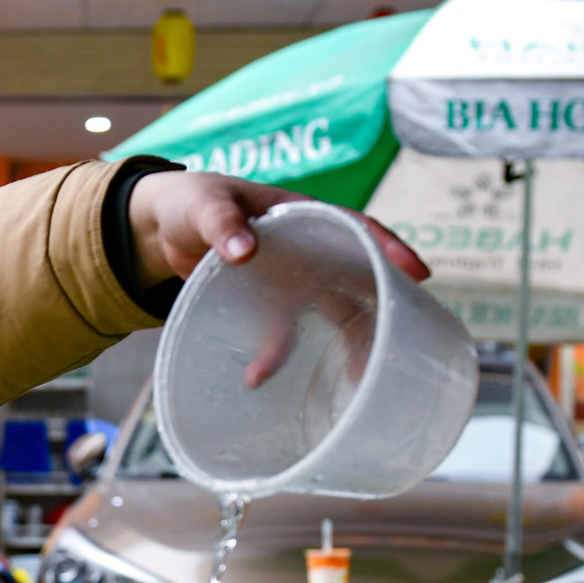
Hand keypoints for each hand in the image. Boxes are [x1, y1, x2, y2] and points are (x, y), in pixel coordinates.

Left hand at [126, 171, 428, 388]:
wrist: (165, 227)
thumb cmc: (194, 202)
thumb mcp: (205, 205)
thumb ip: (222, 224)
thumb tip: (245, 250)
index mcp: (306, 217)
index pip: (358, 230)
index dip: (390, 250)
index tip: (418, 274)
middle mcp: (309, 251)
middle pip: (358, 282)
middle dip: (380, 314)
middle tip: (392, 351)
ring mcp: (292, 281)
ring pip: (331, 315)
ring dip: (345, 346)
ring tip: (355, 379)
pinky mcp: (268, 306)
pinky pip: (282, 335)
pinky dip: (274, 359)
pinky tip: (257, 380)